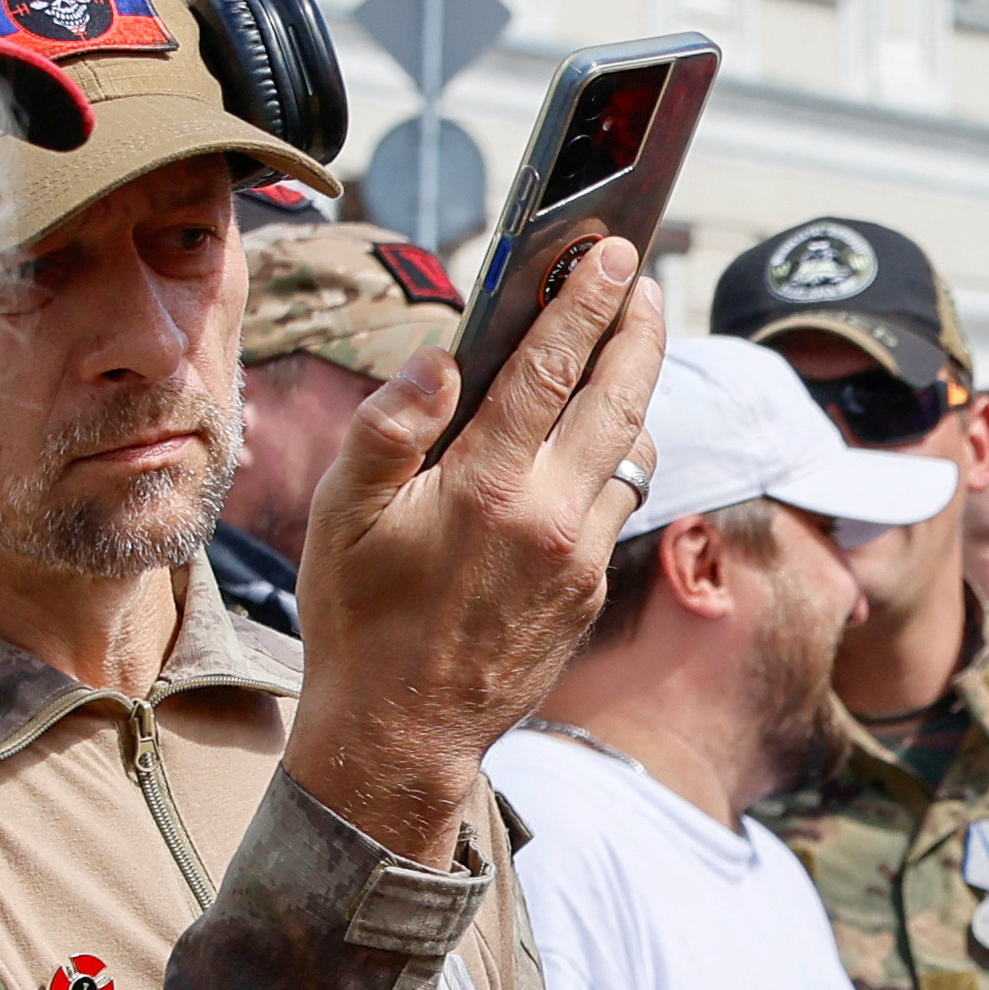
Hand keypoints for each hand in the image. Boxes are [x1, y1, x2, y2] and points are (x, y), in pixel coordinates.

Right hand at [281, 236, 668, 864]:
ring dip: (635, 392)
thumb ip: (390, 426)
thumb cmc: (358, 621)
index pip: (552, 369)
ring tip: (625, 345)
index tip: (609, 252)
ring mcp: (581, 561)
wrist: (401, 736)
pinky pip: (620, 504)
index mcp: (488, 489)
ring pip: (632, 453)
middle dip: (638, 328)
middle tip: (643, 278)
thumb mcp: (345, 515)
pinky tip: (599, 435)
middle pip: (619, 399)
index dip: (586, 302)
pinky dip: (618, 457)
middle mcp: (552, 520)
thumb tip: (442, 357)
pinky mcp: (590, 594)